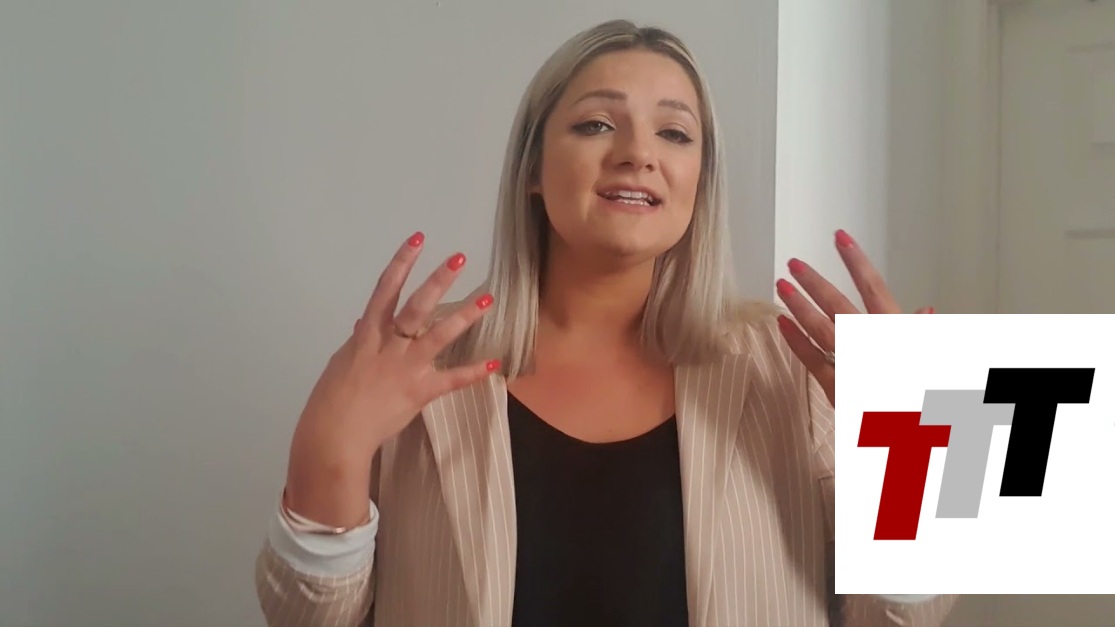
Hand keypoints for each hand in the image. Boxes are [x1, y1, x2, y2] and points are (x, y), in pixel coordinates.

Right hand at [284, 231, 498, 526]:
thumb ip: (357, 341)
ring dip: (464, 315)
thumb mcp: (341, 362)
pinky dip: (473, 372)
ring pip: (439, 335)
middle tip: (459, 258)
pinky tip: (494, 363)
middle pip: (417, 305)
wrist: (335, 433)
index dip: (402, 262)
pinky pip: (451, 380)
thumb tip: (362, 324)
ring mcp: (406, 367)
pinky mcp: (420, 391)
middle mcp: (389, 344)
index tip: (418, 239)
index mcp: (367, 334)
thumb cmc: (331, 398)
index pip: (386, 289)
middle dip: (438, 280)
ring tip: (487, 298)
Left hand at [775, 229, 932, 406]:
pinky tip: (781, 323)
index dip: (856, 261)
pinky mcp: (837, 386)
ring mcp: (851, 363)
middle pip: (838, 304)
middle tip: (794, 263)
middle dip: (815, 281)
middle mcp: (871, 343)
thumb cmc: (928, 397)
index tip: (841, 238)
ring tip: (781, 286)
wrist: (919, 437)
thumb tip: (926, 310)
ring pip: (819, 328)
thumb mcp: (935, 359)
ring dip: (799, 305)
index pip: (874, 287)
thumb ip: (926, 334)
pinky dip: (795, 341)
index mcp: (897, 331)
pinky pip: (811, 360)